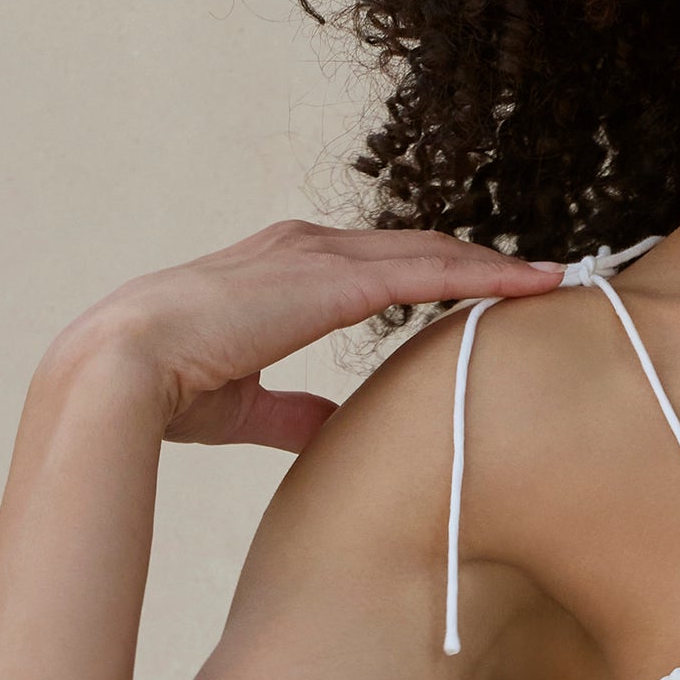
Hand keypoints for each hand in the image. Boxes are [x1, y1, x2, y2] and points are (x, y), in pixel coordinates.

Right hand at [48, 221, 558, 454]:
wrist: (124, 366)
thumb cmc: (167, 386)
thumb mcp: (244, 401)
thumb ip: (292, 411)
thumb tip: (331, 431)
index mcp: (281, 268)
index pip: (376, 266)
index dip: (431, 275)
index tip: (480, 293)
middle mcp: (307, 248)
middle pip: (415, 248)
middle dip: (476, 263)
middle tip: (539, 278)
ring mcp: (323, 257)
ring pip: (434, 253)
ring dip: (497, 266)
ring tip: (555, 279)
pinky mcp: (339, 280)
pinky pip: (433, 272)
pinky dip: (488, 276)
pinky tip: (534, 284)